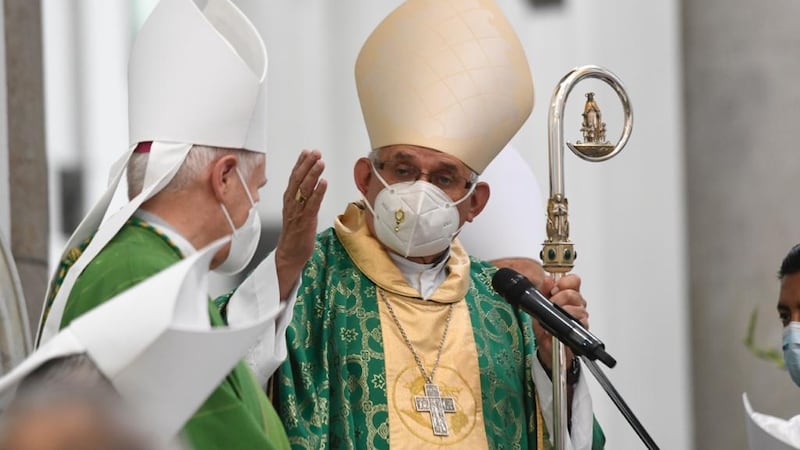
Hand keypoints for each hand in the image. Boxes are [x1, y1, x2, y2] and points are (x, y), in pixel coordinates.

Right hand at [275, 149, 326, 299]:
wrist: (289, 254)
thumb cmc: (295, 233)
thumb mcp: (297, 211)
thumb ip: (301, 197)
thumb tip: (310, 183)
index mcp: (289, 200)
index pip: (294, 177)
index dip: (300, 164)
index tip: (306, 152)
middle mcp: (291, 203)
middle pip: (298, 180)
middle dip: (307, 164)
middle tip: (315, 153)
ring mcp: (298, 212)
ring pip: (304, 189)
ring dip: (313, 175)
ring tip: (321, 163)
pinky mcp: (306, 221)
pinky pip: (312, 204)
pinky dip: (318, 192)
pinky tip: (324, 182)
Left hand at [533, 274, 588, 370]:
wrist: (548, 345)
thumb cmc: (546, 325)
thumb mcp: (539, 305)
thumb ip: (543, 290)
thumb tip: (547, 280)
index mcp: (568, 293)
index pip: (574, 280)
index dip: (565, 282)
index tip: (555, 288)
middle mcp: (577, 303)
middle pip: (574, 294)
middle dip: (559, 298)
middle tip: (551, 304)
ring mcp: (581, 316)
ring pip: (578, 307)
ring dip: (563, 311)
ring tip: (555, 316)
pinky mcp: (582, 328)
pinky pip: (580, 321)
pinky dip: (568, 323)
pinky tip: (560, 325)